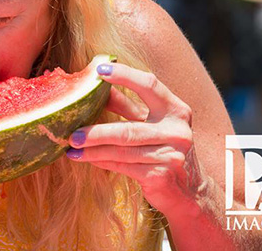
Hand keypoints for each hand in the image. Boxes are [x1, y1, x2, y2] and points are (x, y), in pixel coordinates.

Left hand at [66, 63, 206, 215]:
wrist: (189, 190)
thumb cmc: (164, 148)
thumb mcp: (152, 123)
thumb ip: (128, 106)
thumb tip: (98, 87)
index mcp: (176, 110)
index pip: (150, 85)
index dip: (124, 75)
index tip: (98, 70)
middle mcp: (177, 131)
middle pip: (129, 128)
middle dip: (97, 131)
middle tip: (71, 131)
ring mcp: (171, 155)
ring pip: (122, 150)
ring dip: (93, 149)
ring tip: (71, 146)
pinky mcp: (161, 176)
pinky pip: (123, 166)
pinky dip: (101, 161)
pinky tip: (85, 158)